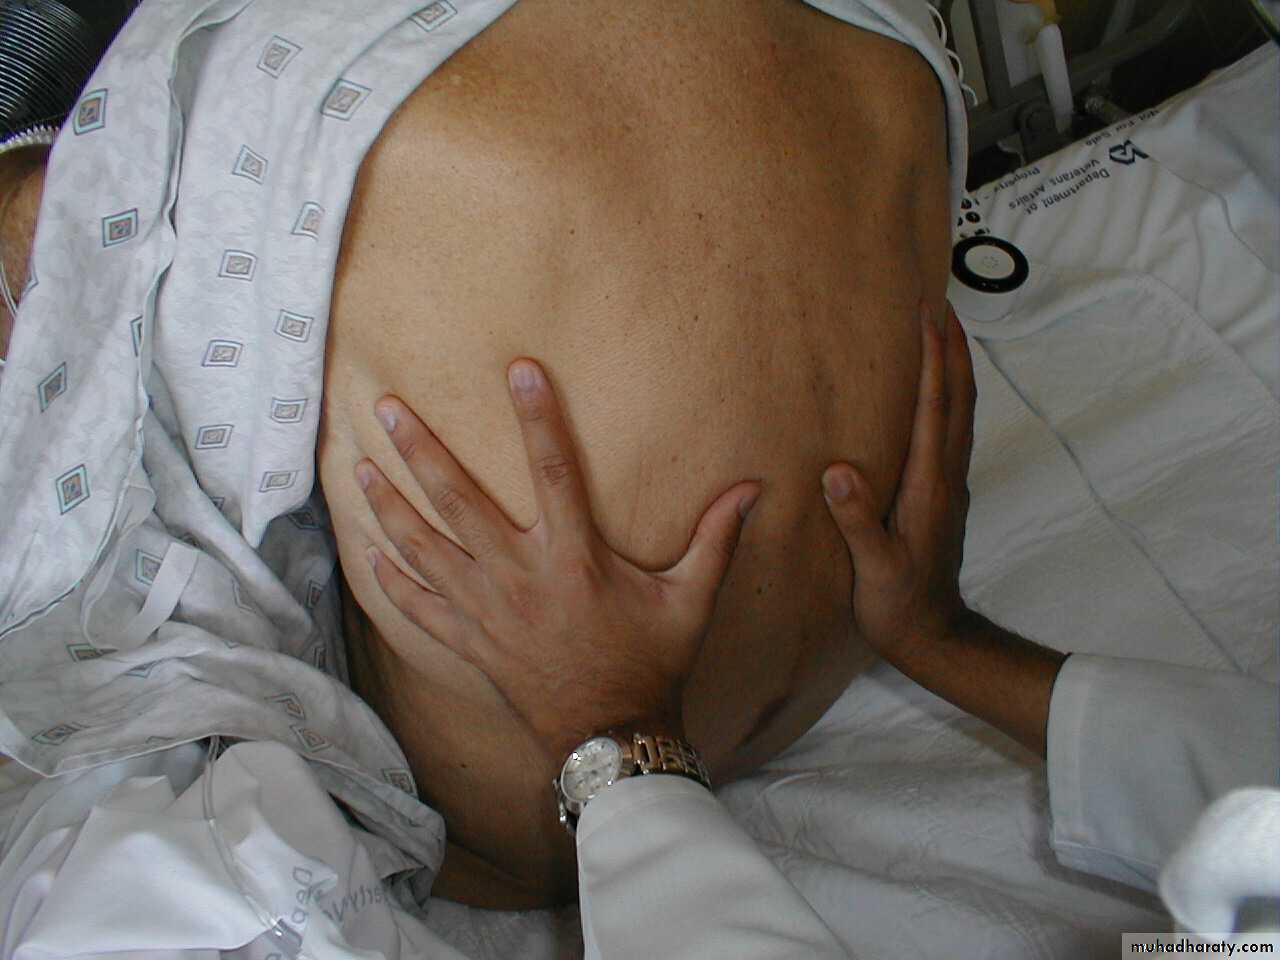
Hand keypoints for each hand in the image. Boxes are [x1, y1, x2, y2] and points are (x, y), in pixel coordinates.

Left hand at [356, 359, 760, 761]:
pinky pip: (420, 606)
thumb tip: (753, 490)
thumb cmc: (651, 664)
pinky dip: (394, 579)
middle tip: (387, 408)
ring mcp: (487, 609)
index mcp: (573, 557)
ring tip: (361, 466)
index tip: (518, 368)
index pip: (553, 469)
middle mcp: (520, 575)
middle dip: (419, 449)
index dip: (537, 416)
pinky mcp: (471, 642)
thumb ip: (716, 540)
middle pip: (458, 499)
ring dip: (390, 504)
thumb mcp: (691, 601)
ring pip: (424, 547)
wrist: (610, 736)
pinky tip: (372, 552)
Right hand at [821, 301, 974, 661]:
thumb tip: (838, 470)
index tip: (927, 315)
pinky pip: (953, 429)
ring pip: (961, 411)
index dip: (933, 358)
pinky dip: (949, 395)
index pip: (935, 409)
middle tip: (939, 303)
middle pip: (958, 398)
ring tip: (942, 331)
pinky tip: (935, 389)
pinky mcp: (945, 493)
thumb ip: (857, 520)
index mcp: (929, 486)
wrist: (934, 636)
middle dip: (952, 347)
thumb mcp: (873, 568)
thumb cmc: (899, 605)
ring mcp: (950, 484)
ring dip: (955, 366)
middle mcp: (947, 476)